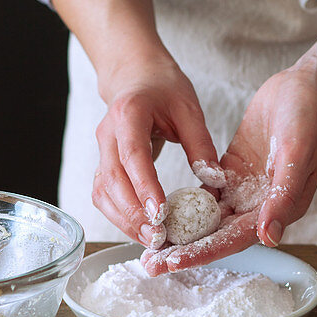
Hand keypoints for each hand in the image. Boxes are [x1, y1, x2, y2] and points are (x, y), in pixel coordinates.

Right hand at [92, 48, 219, 246]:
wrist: (135, 75)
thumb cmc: (163, 88)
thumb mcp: (189, 108)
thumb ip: (201, 143)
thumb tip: (215, 180)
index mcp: (129, 114)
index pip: (133, 155)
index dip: (144, 187)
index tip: (160, 214)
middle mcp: (107, 134)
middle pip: (112, 181)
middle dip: (133, 214)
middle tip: (158, 238)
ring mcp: (101, 150)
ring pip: (102, 193)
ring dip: (123, 220)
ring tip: (151, 241)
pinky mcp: (103, 164)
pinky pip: (103, 195)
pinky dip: (119, 216)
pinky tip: (140, 230)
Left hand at [141, 64, 316, 274]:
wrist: (304, 88)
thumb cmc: (308, 118)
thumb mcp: (297, 154)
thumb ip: (283, 197)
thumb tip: (268, 238)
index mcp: (280, 208)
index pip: (236, 238)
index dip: (205, 251)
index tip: (174, 261)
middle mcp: (260, 206)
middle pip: (217, 235)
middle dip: (185, 250)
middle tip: (151, 264)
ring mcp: (245, 190)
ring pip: (208, 218)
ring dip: (181, 232)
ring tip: (149, 246)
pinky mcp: (231, 172)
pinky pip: (204, 194)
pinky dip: (184, 203)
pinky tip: (160, 211)